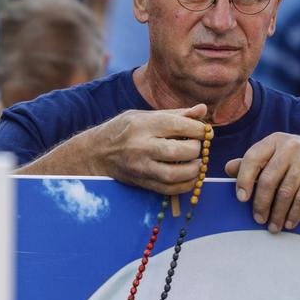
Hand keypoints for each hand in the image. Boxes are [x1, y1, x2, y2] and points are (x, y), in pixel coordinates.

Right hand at [79, 104, 210, 194]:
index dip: (200, 129)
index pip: (181, 125)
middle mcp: (141, 146)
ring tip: (196, 162)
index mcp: (143, 124)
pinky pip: (170, 189)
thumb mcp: (144, 115)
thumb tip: (202, 110)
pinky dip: (186, 185)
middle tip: (197, 146)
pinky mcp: (142, 183)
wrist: (95, 153)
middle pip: (181, 151)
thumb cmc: (123, 130)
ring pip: (177, 174)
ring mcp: (141, 167)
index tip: (204, 131)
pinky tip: (189, 176)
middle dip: (197, 149)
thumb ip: (175, 114)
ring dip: (195, 169)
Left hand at [226, 133, 299, 232]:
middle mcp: (291, 146)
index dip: (244, 179)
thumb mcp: (275, 155)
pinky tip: (289, 223)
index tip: (241, 199)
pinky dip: (295, 213)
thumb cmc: (297, 159)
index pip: (253, 158)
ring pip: (286, 191)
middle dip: (261, 203)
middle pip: (269, 179)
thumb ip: (253, 162)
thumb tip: (228, 168)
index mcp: (274, 141)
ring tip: (273, 226)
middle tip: (258, 219)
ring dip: (278, 213)